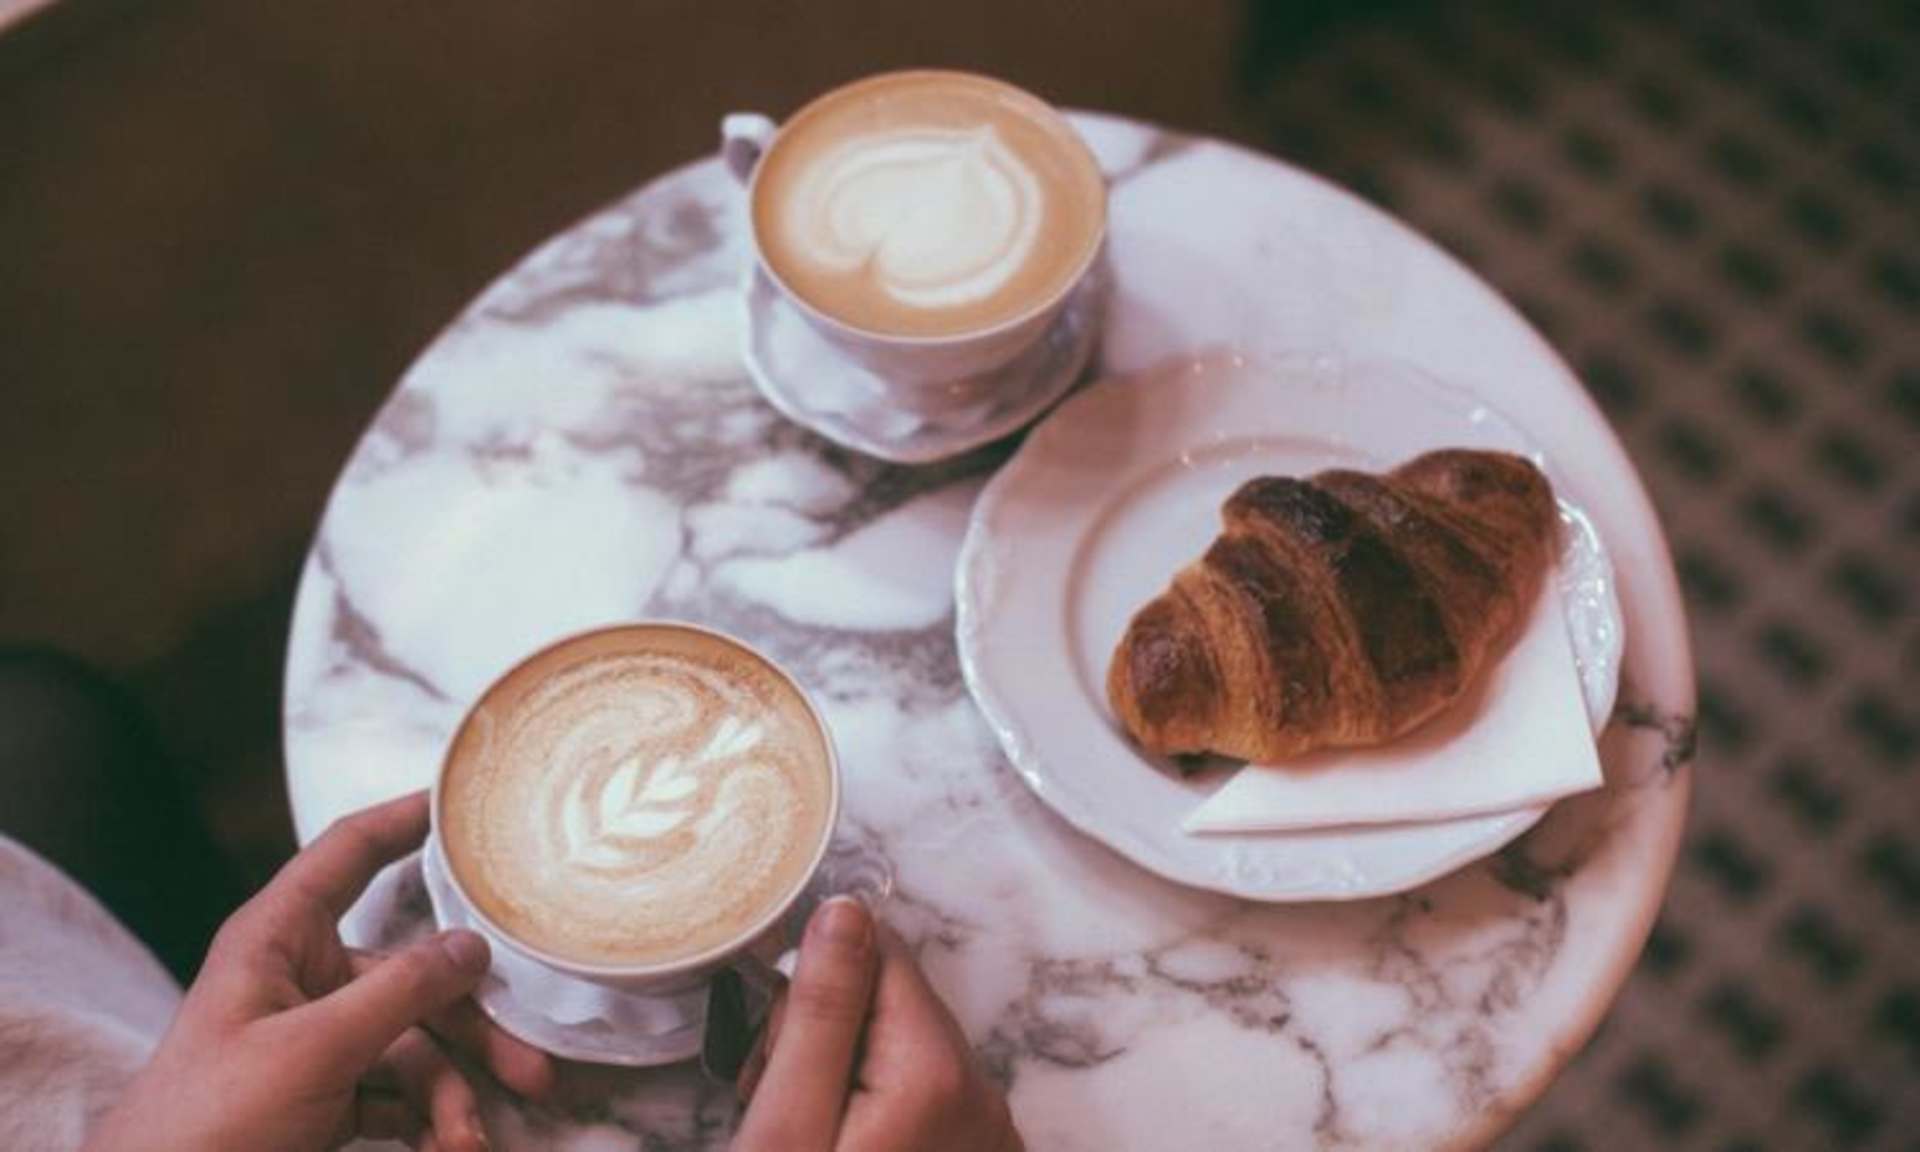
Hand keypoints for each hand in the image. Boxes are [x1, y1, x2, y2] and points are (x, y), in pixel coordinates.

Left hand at [86, 792, 553, 1151]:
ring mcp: (315, 1043)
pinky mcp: (324, 1098)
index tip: (466, 804)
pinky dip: (427, 1120)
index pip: (347, 854)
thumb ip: (399, 992)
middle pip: (410, 975)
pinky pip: (397, 1094)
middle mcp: (301, 981)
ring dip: (451, 1093)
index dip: (404, 820)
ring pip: (414, 1044)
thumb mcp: (312, 1050)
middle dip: (471, 1028)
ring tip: (467, 1140)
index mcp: (278, 941)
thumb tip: (471, 946)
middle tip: (529, 1068)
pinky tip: (446, 1145)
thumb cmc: (207, 1124)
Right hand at [733, 898, 1021, 1151]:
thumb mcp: (786, 1124)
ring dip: (847, 1072)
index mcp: (937, 1071)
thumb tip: (846, 910)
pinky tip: (840, 1141)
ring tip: (802, 1129)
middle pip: (894, 1002)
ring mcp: (988, 1132)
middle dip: (827, 1032)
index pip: (880, 953)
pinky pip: (924, 1098)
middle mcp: (983, 1095)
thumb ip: (821, 1013)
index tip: (778, 1044)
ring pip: (904, 1050)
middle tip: (775, 1098)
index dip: (817, 983)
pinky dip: (877, 1109)